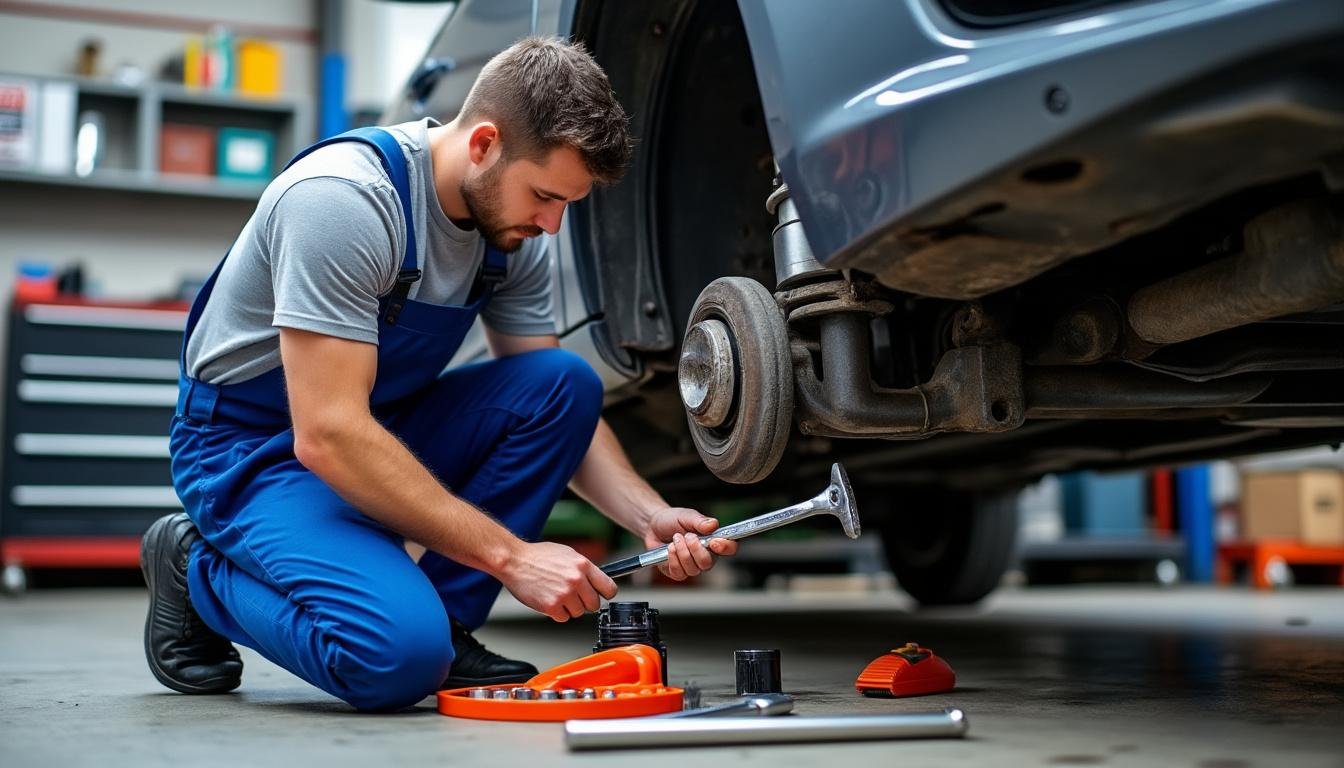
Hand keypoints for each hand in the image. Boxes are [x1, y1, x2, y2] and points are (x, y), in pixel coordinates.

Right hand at [498, 541, 617, 621]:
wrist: (514, 561)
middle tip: (574, 597)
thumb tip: (596, 580)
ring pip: (579, 613)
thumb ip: (584, 568)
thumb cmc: (538, 556)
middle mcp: (576, 580)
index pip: (609, 588)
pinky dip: (557, 613)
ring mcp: (564, 594)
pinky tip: (549, 600)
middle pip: (595, 604)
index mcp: (583, 565)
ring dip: (570, 608)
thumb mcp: (568, 554)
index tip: (600, 595)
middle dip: (586, 603)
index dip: (605, 594)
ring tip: (557, 595)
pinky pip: (563, 618)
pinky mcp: (551, 606)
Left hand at [643, 507, 738, 580]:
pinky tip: (669, 549)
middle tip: (687, 536)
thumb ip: (700, 520)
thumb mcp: (686, 516)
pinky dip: (673, 559)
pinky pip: (679, 573)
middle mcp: (705, 556)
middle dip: (696, 550)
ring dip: (682, 552)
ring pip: (693, 569)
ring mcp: (692, 566)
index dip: (726, 547)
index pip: (730, 548)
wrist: (654, 525)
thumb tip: (713, 525)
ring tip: (675, 538)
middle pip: (709, 563)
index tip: (715, 542)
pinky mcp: (677, 572)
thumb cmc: (673, 520)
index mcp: (713, 541)